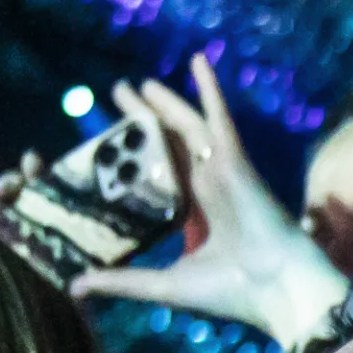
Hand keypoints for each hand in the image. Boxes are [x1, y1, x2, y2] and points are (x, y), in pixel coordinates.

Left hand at [67, 57, 348, 349]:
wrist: (278, 291)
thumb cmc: (231, 293)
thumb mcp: (164, 285)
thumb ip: (122, 281)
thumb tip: (74, 286)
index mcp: (193, 215)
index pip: (158, 177)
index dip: (135, 159)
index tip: (106, 146)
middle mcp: (206, 188)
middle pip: (169, 144)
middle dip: (142, 121)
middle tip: (118, 94)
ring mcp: (221, 171)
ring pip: (187, 126)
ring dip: (165, 102)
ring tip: (138, 84)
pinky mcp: (234, 160)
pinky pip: (218, 117)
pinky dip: (209, 89)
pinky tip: (198, 60)